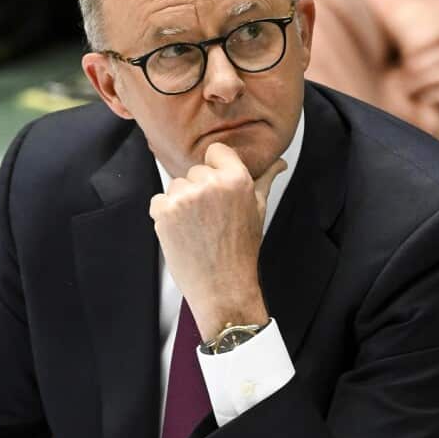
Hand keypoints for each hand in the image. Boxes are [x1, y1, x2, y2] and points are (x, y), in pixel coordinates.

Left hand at [148, 144, 285, 339]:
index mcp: (237, 179)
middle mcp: (210, 184)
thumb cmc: (242, 249)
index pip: (216, 151)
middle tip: (211, 219)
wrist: (222, 286)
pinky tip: (182, 233)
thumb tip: (280, 161)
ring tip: (197, 228)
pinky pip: (158, 201)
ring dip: (181, 203)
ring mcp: (185, 197)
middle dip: (199, 191)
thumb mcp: (259, 210)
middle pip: (195, 171)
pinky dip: (165, 216)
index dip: (216, 169)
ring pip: (176, 186)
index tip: (218, 190)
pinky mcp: (164, 211)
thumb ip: (265, 180)